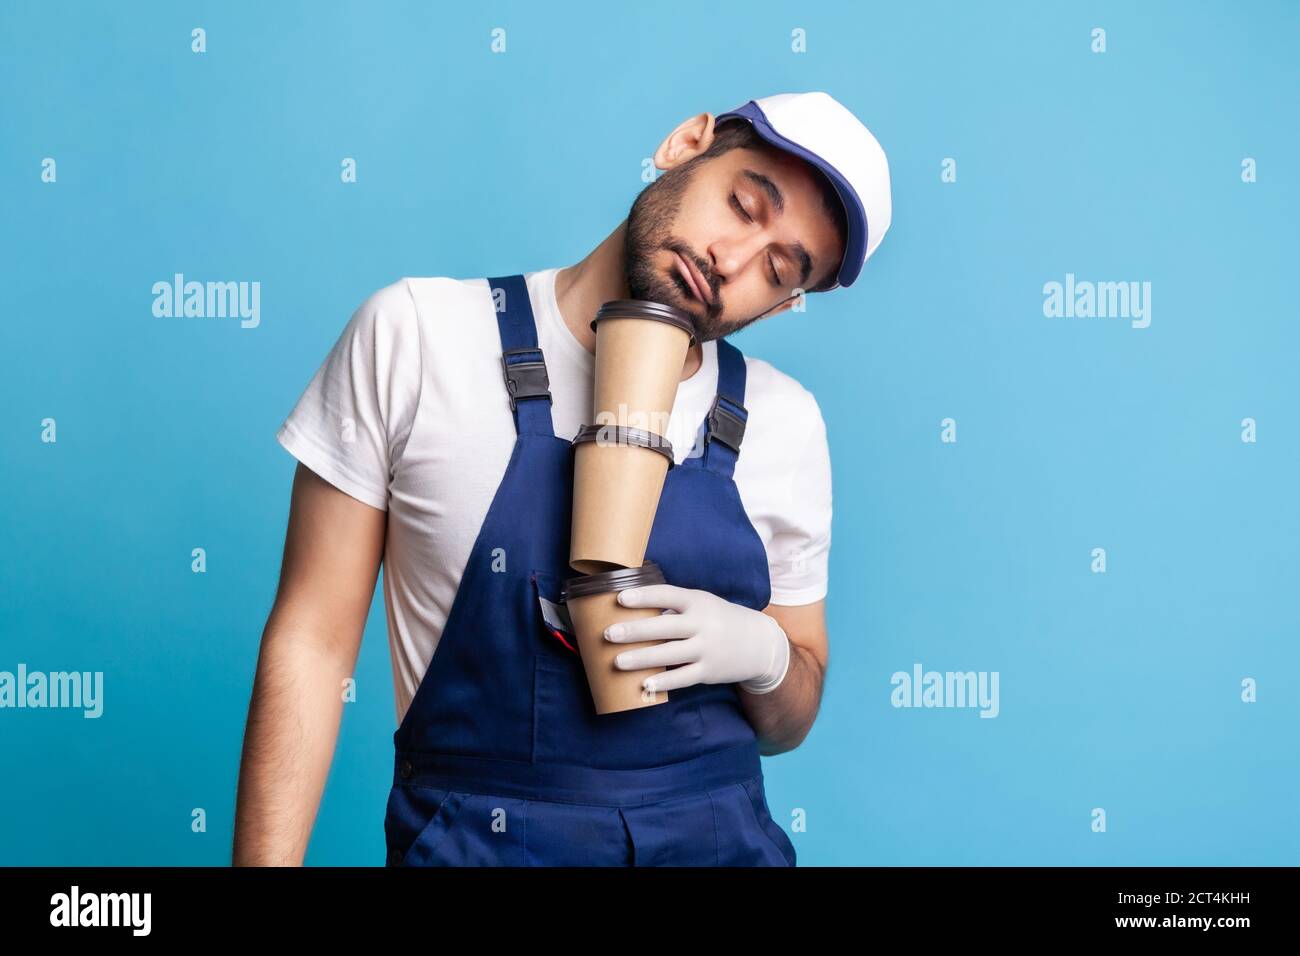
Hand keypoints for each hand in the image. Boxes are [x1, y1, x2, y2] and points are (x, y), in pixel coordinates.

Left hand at [604, 585, 790, 694]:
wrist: (759, 644)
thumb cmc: (720, 619)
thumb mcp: (702, 603)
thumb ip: (674, 604)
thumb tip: (632, 605)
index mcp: (698, 601)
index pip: (667, 595)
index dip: (643, 596)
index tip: (620, 599)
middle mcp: (702, 624)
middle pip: (664, 626)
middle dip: (634, 631)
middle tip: (608, 634)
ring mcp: (706, 649)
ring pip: (669, 654)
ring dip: (641, 659)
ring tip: (617, 661)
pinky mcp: (708, 671)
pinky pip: (683, 678)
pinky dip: (663, 682)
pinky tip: (644, 685)